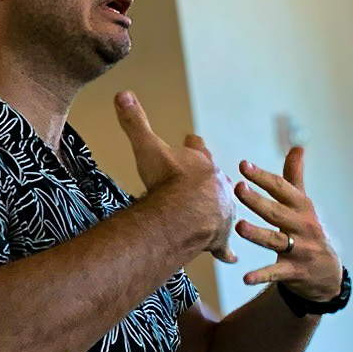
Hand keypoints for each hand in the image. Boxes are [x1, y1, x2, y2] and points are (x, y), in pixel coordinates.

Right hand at [115, 92, 237, 262]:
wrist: (187, 212)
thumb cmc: (168, 179)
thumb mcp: (147, 147)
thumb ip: (135, 122)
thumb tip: (122, 92)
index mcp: (200, 164)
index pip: (197, 149)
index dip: (193, 145)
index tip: (192, 139)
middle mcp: (216, 186)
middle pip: (215, 179)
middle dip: (211, 178)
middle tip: (210, 178)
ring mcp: (220, 212)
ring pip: (224, 210)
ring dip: (221, 211)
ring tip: (219, 215)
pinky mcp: (219, 236)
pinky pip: (224, 246)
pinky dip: (225, 252)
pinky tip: (230, 259)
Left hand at [235, 148, 341, 299]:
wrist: (327, 273)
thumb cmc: (307, 231)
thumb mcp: (304, 205)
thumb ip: (295, 178)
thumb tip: (297, 147)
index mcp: (302, 208)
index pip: (282, 189)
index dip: (263, 177)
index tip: (243, 165)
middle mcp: (302, 226)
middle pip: (277, 212)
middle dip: (258, 200)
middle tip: (238, 188)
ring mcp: (299, 250)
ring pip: (275, 241)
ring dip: (257, 234)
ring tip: (239, 227)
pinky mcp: (294, 271)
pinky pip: (275, 273)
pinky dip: (262, 275)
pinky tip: (245, 278)